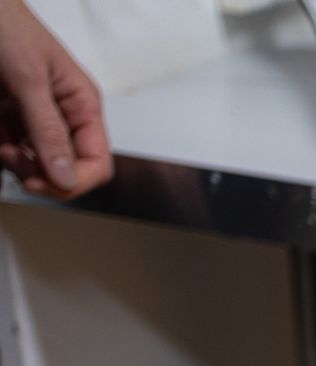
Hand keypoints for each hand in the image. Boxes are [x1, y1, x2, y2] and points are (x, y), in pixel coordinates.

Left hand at [0, 0, 108, 197]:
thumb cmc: (5, 25)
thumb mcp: (29, 79)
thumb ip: (48, 130)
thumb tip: (66, 178)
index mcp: (82, 106)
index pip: (97, 163)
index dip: (74, 181)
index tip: (42, 182)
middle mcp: (64, 115)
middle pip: (66, 169)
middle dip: (39, 172)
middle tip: (11, 157)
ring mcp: (35, 117)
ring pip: (37, 164)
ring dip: (16, 162)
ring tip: (0, 144)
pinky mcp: (9, 115)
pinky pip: (12, 149)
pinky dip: (2, 150)